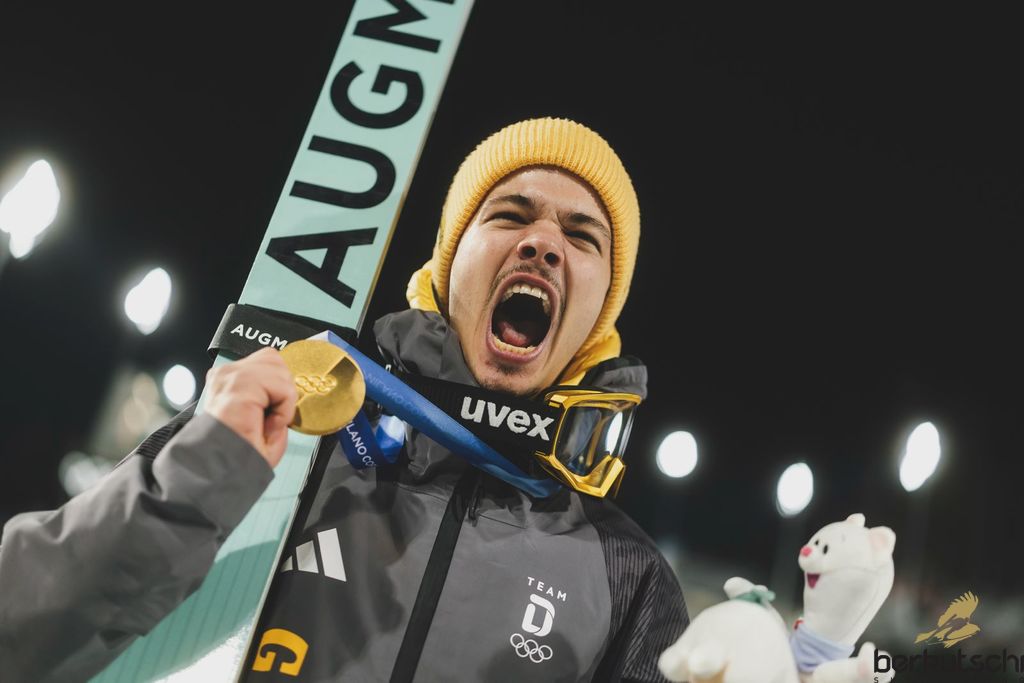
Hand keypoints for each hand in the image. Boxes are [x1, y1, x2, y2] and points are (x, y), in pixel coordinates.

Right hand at [205, 348, 297, 467]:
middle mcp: (226, 373)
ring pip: (280, 370)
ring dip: (284, 401)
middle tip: (269, 417)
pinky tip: (268, 423)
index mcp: (229, 378)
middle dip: (283, 389)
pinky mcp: (239, 384)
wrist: (225, 468)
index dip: (278, 385)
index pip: (268, 360)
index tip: (269, 413)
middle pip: (275, 359)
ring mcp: (231, 376)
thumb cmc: (240, 450)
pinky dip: (284, 409)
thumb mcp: (264, 415)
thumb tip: (292, 384)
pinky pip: (283, 388)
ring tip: (267, 421)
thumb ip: (277, 393)